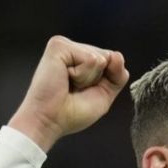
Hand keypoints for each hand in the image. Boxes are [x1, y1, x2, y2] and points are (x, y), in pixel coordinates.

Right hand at [8, 36, 129, 151]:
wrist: (50, 121)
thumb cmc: (71, 112)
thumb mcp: (104, 94)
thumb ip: (117, 76)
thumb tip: (117, 54)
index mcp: (82, 59)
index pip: (113, 61)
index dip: (107, 81)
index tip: (84, 92)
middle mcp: (73, 49)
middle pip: (109, 58)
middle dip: (98, 80)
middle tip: (75, 89)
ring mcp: (65, 45)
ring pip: (101, 58)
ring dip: (89, 79)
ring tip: (69, 85)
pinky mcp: (59, 46)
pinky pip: (91, 59)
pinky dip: (83, 75)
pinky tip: (65, 79)